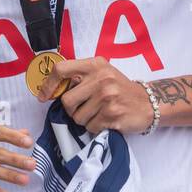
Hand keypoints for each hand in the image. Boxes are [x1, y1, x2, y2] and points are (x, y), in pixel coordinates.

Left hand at [37, 56, 154, 133]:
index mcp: (95, 65)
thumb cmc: (120, 89)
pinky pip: (90, 126)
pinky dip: (95, 127)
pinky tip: (106, 120)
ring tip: (99, 113)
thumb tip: (52, 90)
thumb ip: (81, 77)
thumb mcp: (103, 73)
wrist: (148, 103)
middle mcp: (101, 78)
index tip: (43, 96)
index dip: (48, 84)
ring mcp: (107, 97)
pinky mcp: (112, 114)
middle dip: (71, 110)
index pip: (61, 69)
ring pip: (77, 117)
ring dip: (85, 120)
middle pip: (67, 100)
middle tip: (83, 109)